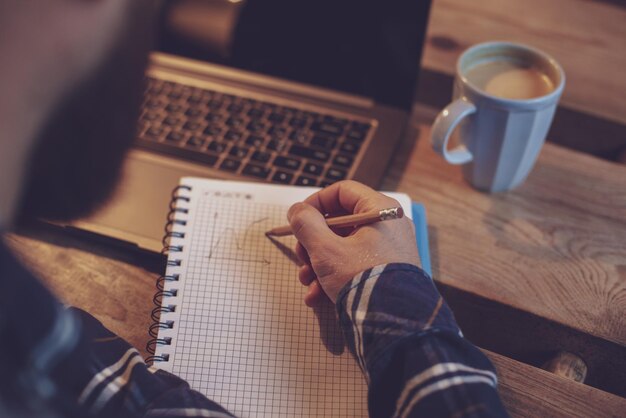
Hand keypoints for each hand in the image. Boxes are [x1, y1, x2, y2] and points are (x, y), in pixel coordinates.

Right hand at [287, 180, 419, 306]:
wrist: (393, 323)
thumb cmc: (364, 280)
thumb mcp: (326, 250)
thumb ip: (307, 225)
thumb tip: (297, 210)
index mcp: (380, 211)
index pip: (342, 192)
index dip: (315, 203)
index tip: (298, 219)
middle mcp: (387, 226)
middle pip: (340, 222)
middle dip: (313, 242)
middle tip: (301, 256)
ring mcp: (387, 249)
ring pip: (343, 246)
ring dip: (318, 262)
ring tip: (307, 281)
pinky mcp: (385, 271)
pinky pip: (354, 264)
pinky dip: (333, 276)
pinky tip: (317, 295)